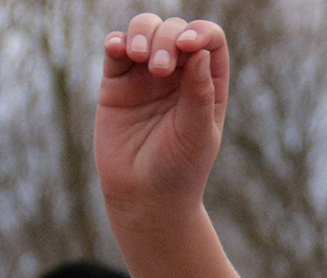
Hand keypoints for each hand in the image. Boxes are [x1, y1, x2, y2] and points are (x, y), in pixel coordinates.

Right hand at [96, 15, 229, 224]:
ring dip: (142, 33)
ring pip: (144, 31)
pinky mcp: (117, 83)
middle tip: (159, 70)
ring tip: (139, 58)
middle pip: (174, 31)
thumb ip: (199, 92)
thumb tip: (200, 51)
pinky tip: (117, 49)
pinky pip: (116, 49)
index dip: (200, 32)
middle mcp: (179, 75)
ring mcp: (146, 76)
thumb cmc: (179, 170)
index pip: (210, 42)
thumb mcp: (197, 133)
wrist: (144, 197)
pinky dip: (116, 41)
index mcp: (207, 85)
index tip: (188, 45)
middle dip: (166, 38)